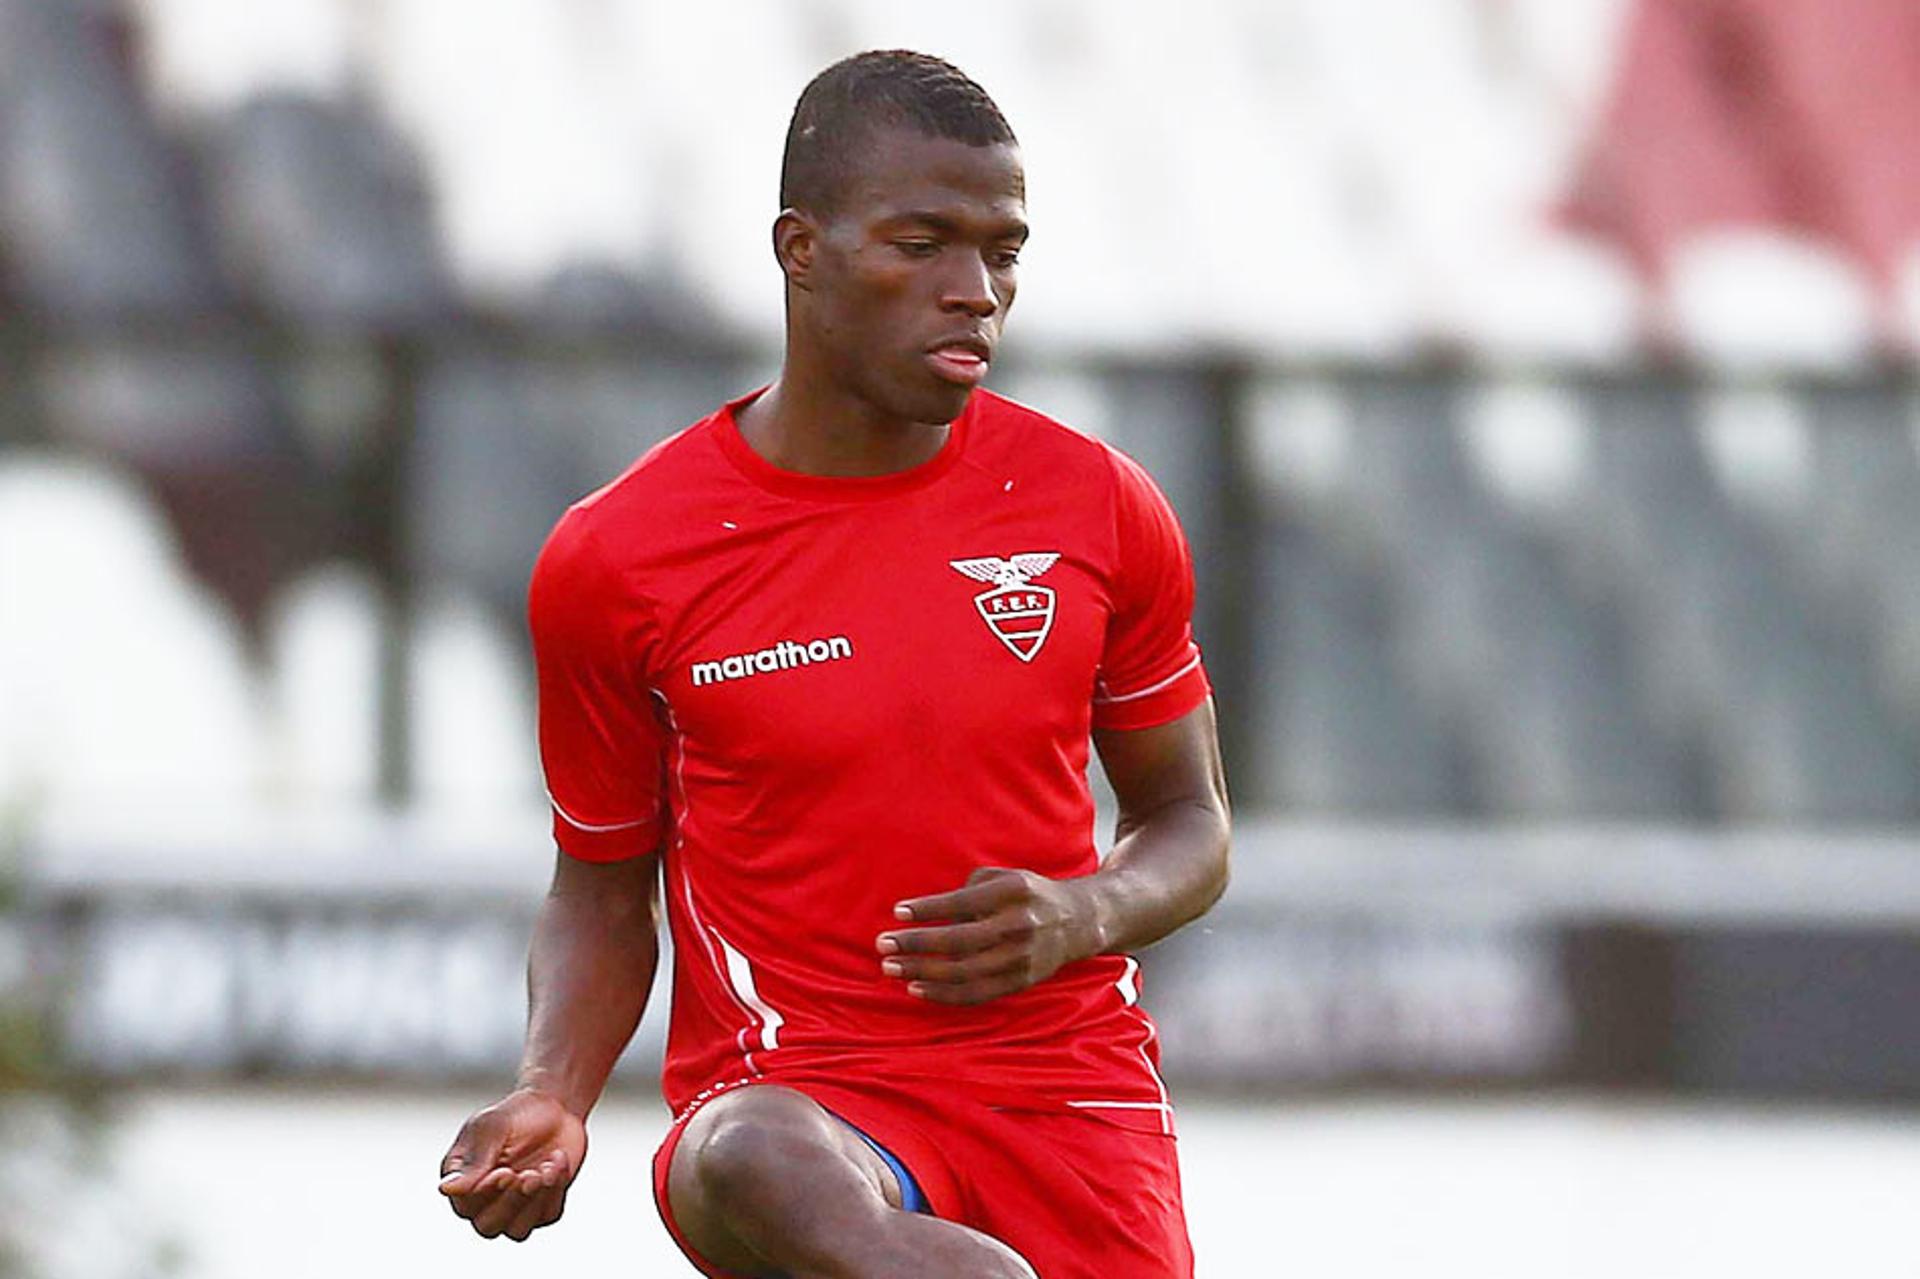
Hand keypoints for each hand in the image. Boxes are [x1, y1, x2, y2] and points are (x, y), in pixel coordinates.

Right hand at [438, 1087, 586, 1240]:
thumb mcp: (492, 1128)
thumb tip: (446, 1189)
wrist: (555, 1107)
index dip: (486, 1194)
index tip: (506, 1171)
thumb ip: (473, 1161)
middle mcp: (484, 1198)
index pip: (465, 1205)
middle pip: (489, 1226)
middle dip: (512, 1201)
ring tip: (547, 1168)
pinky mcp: (541, 1206)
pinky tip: (557, 1162)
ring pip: (517, 1230)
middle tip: (530, 1175)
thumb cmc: (517, 1114)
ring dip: (535, 1201)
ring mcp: (514, 1205)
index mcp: (463, 1178)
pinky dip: (555, 1191)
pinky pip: (546, 1216)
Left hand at [876, 867, 1100, 1005]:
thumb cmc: (1027, 894)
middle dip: (916, 944)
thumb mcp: (1004, 877)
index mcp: (1013, 893)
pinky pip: (976, 994)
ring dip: (922, 972)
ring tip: (891, 967)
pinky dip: (943, 994)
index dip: (928, 909)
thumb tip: (930, 914)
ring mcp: (1021, 958)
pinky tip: (916, 988)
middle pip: (959, 941)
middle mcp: (1019, 926)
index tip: (898, 912)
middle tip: (883, 944)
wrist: (1076, 921)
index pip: (962, 903)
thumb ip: (969, 890)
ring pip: (963, 972)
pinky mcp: (1020, 982)